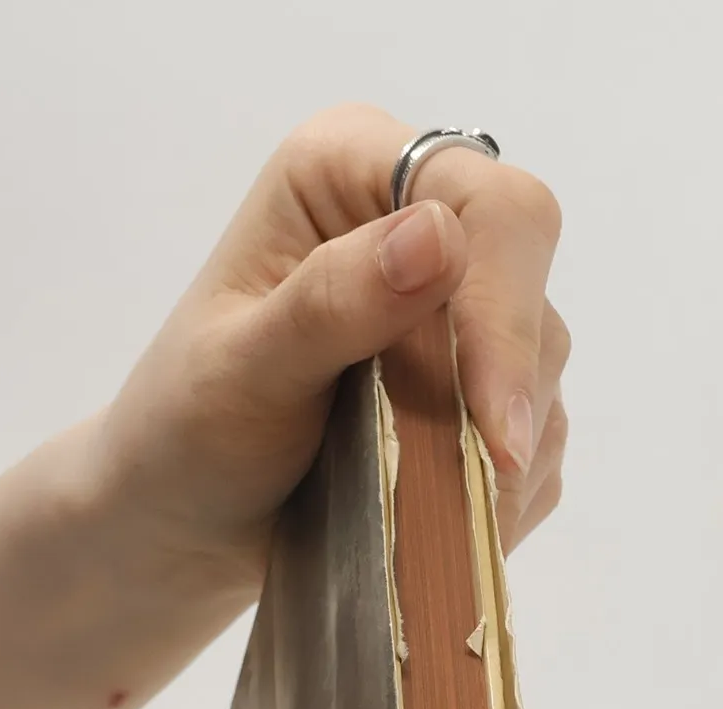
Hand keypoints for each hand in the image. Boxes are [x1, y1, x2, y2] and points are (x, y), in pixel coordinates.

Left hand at [99, 103, 568, 583]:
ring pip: (542, 366)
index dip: (503, 313)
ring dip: (500, 455)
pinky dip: (502, 490)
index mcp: (348, 171)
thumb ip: (330, 303)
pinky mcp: (476, 385)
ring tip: (425, 516)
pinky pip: (537, 434)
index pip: (489, 206)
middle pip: (529, 284)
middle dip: (504, 396)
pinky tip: (439, 521)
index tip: (493, 427)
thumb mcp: (239, 372)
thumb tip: (437, 237)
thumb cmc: (185, 437)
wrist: (179, 522)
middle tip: (468, 492)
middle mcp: (412, 216)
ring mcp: (453, 305)